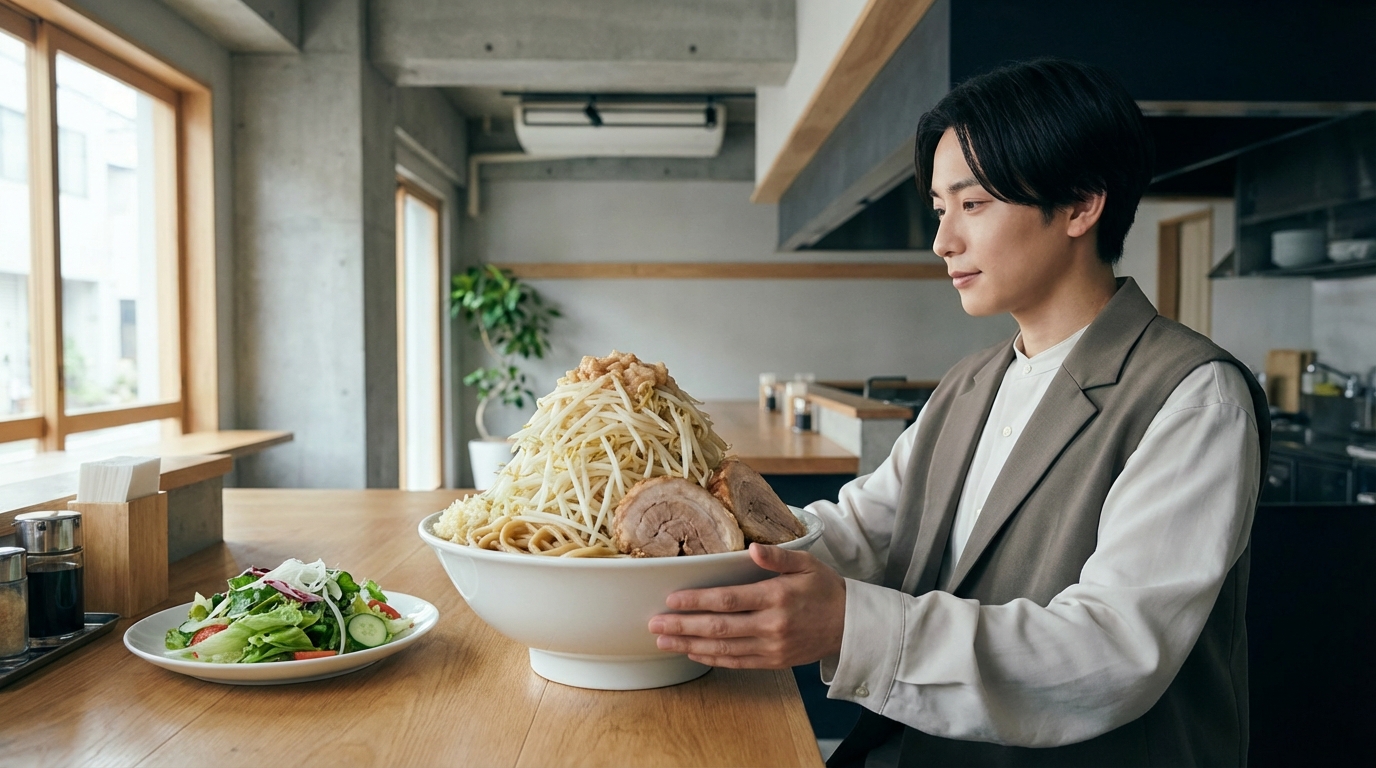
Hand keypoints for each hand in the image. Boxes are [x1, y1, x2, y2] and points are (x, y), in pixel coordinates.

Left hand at [647, 543, 846, 668]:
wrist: (852, 626)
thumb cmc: (826, 590)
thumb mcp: (807, 564)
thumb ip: (778, 557)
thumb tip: (753, 548)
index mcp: (777, 597)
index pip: (728, 600)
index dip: (697, 601)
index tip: (671, 600)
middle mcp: (772, 625)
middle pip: (719, 627)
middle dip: (683, 626)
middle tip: (654, 625)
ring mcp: (772, 647)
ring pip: (724, 648)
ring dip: (690, 645)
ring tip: (664, 642)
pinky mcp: (773, 661)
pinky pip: (737, 662)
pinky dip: (712, 659)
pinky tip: (693, 653)